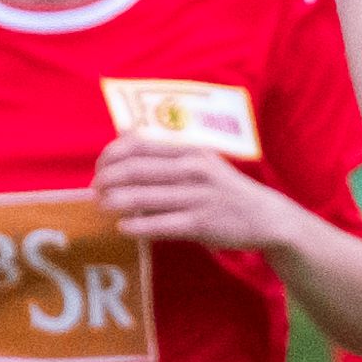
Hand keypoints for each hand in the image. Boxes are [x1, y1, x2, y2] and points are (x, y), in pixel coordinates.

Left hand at [92, 137, 301, 251]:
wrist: (267, 217)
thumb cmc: (225, 189)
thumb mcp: (201, 160)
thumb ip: (165, 151)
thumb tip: (123, 134)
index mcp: (190, 149)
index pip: (138, 144)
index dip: (110, 155)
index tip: (98, 168)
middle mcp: (193, 168)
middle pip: (134, 169)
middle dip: (106, 180)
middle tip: (94, 191)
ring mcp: (197, 197)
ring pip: (142, 197)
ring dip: (114, 202)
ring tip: (101, 206)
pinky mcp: (201, 224)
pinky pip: (159, 224)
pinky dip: (136, 226)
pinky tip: (123, 228)